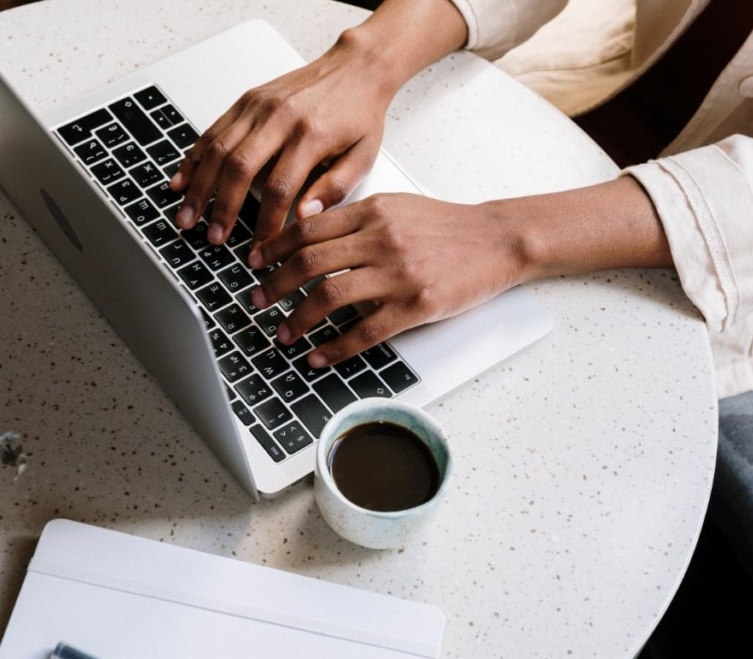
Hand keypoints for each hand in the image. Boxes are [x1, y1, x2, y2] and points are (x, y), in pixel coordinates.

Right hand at [169, 36, 393, 246]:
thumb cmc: (359, 114)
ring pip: (218, 149)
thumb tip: (304, 218)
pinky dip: (193, 158)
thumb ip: (334, 189)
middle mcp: (280, 118)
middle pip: (239, 168)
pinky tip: (181, 181)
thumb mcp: (362, 157)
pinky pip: (213, 130)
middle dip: (221, 208)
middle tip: (212, 237)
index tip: (259, 248)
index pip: (280, 188)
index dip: (265, 223)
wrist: (356, 68)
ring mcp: (259, 106)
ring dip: (198, 187)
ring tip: (187, 217)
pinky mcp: (247, 100)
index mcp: (311, 135)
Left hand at [248, 177, 671, 367]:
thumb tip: (307, 231)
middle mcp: (380, 239)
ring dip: (297, 319)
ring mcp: (398, 273)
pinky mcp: (416, 305)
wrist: (498, 239)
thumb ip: (355, 218)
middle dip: (274, 285)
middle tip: (256, 300)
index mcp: (372, 211)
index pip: (308, 229)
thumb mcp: (396, 206)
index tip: (254, 262)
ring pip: (330, 297)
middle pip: (309, 263)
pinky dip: (334, 347)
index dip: (273, 247)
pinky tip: (319, 356)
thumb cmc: (446, 226)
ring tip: (282, 334)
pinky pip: (364, 331)